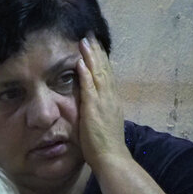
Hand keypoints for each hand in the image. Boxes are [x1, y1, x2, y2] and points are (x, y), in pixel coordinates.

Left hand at [76, 35, 129, 172]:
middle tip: (90, 36)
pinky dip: (86, 74)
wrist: (112, 157)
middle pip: (104, 69)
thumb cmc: (105, 146)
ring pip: (98, 73)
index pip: (107, 75)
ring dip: (91, 57)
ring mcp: (104, 102)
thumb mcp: (103, 123)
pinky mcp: (94, 109)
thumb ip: (99, 111)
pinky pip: (90, 88)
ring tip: (85, 41)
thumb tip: (94, 106)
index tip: (96, 47)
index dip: (101, 60)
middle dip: (97, 52)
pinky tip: (80, 62)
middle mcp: (110, 98)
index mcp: (112, 101)